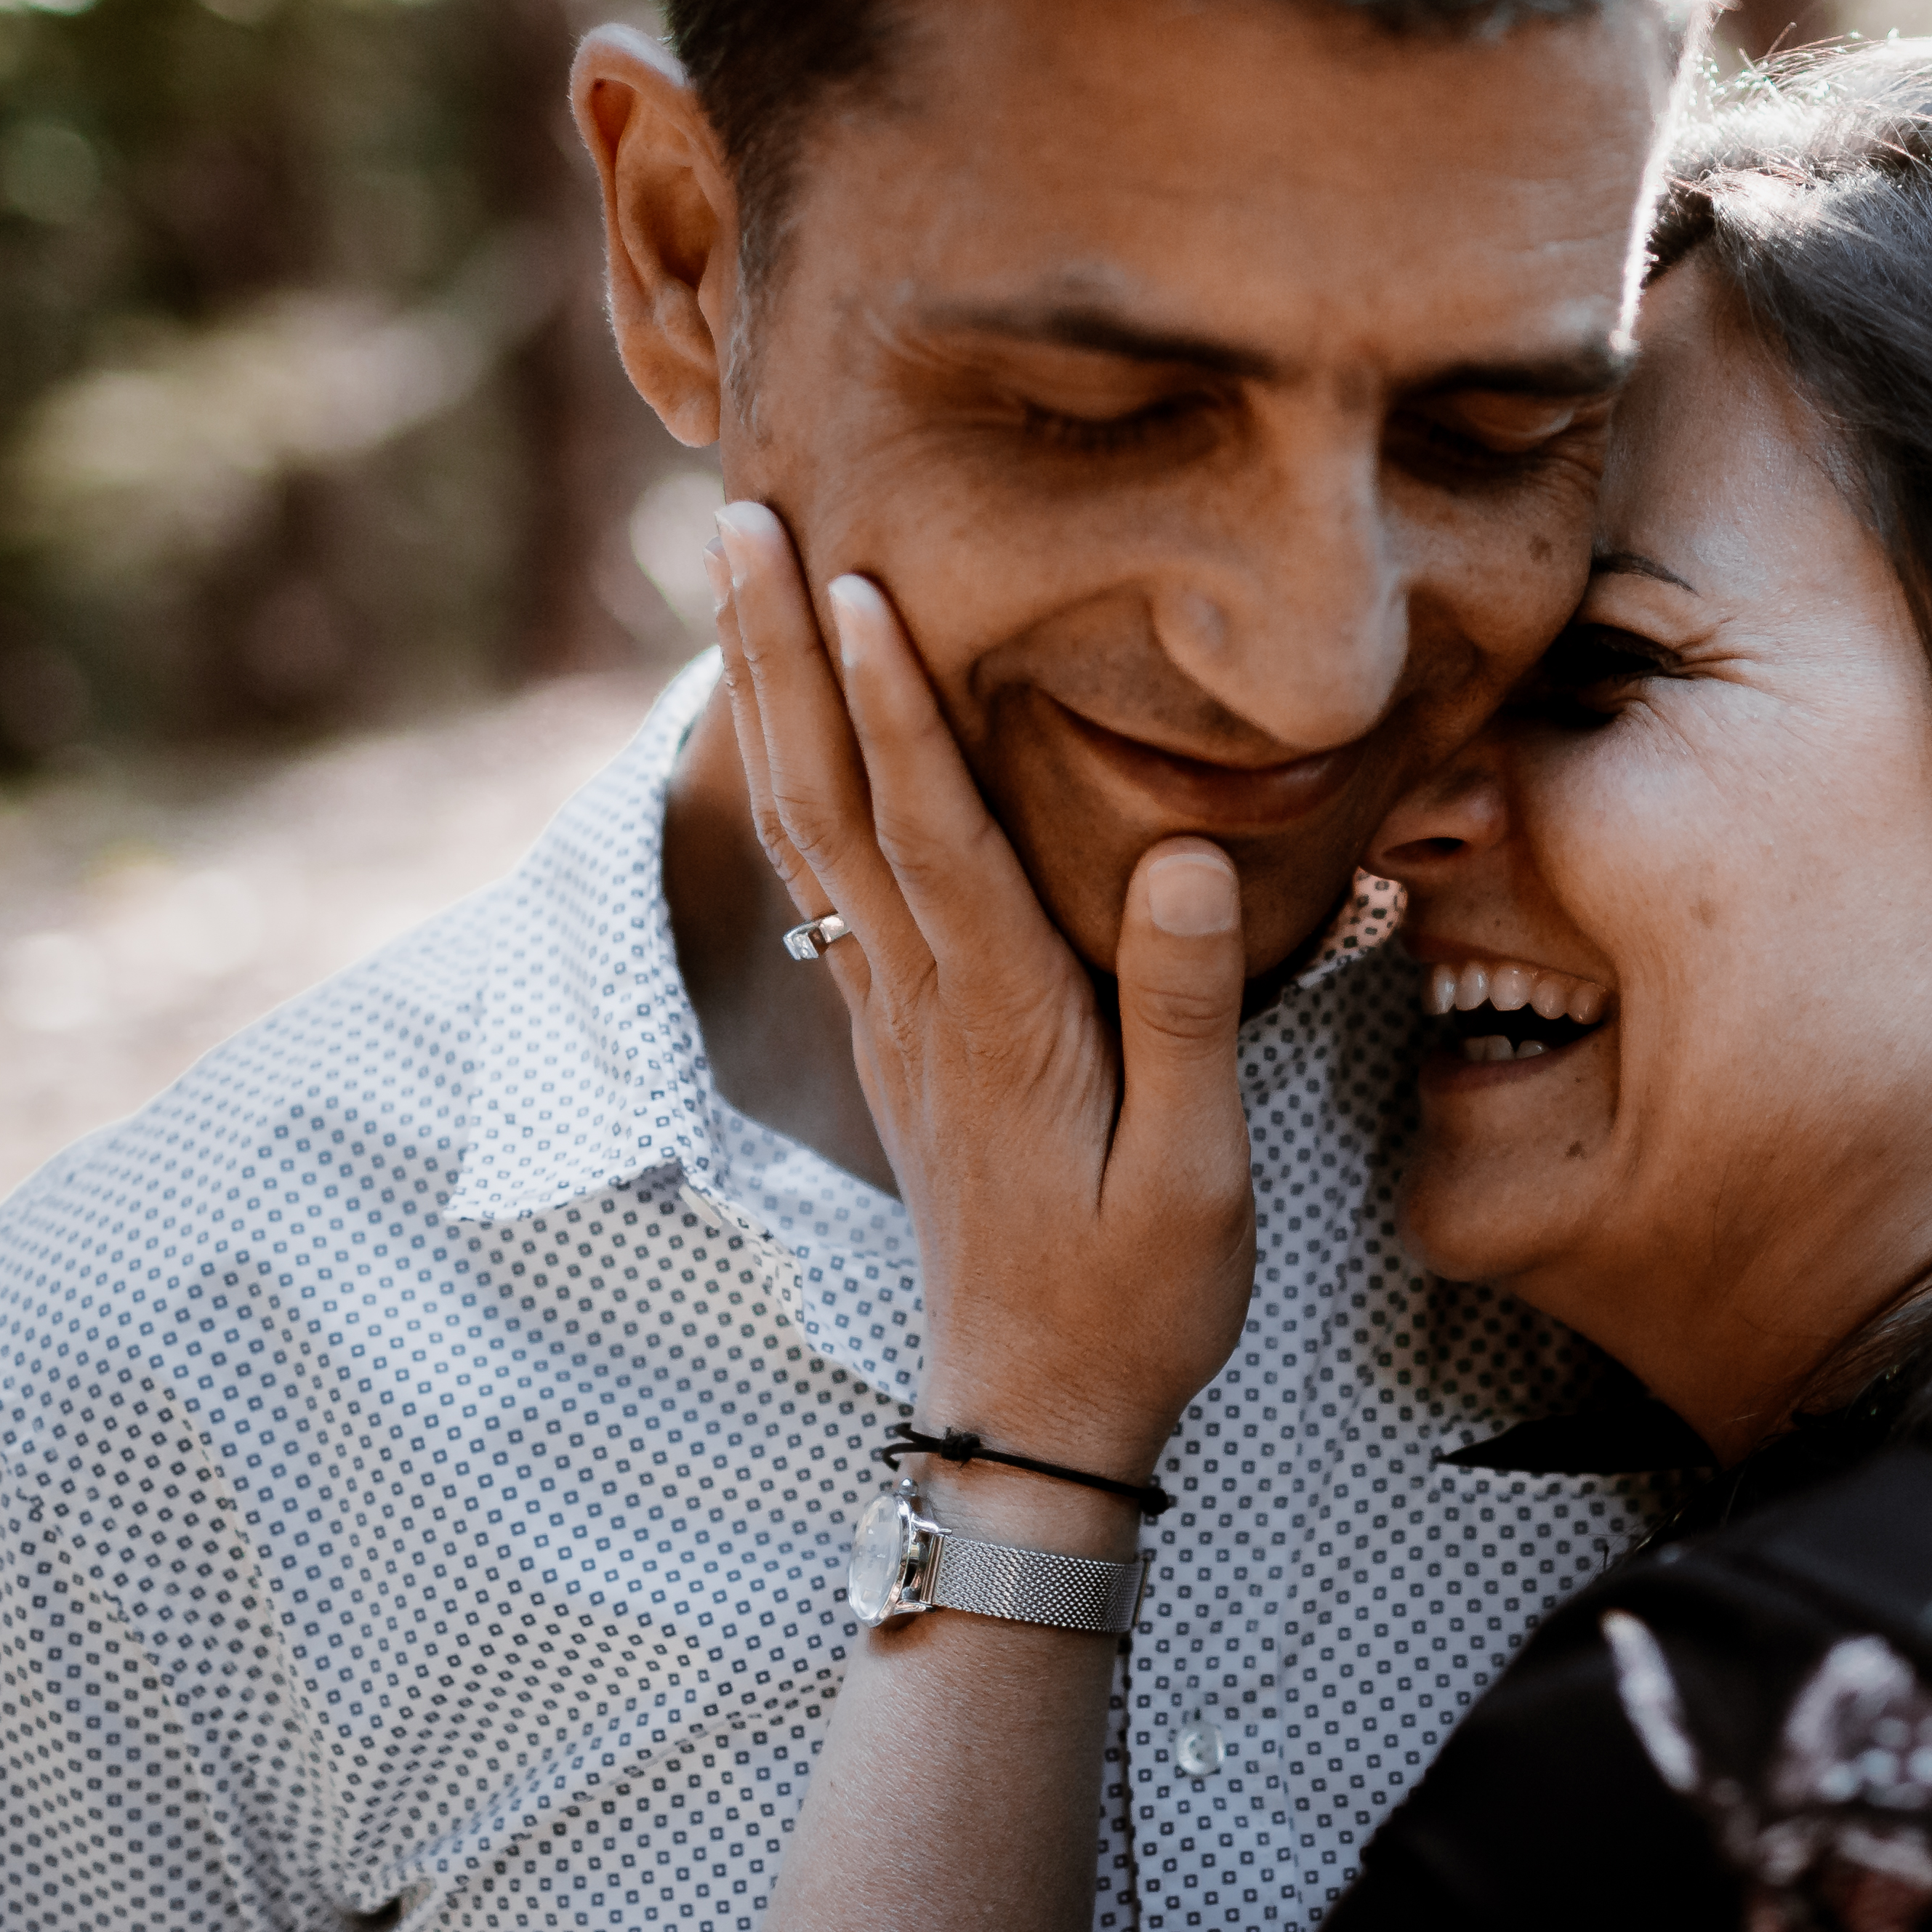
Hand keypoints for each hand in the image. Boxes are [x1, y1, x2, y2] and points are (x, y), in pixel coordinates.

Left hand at [710, 501, 1255, 1488]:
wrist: (1037, 1415)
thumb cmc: (1137, 1297)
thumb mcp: (1196, 1171)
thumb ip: (1184, 1014)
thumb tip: (1183, 853)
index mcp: (1002, 1018)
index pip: (934, 831)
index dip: (891, 703)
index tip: (850, 580)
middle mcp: (922, 1000)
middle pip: (827, 801)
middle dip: (778, 652)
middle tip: (736, 516)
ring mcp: (892, 1018)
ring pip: (808, 829)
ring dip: (764, 696)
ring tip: (736, 578)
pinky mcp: (894, 1037)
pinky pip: (824, 878)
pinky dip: (794, 777)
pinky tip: (785, 726)